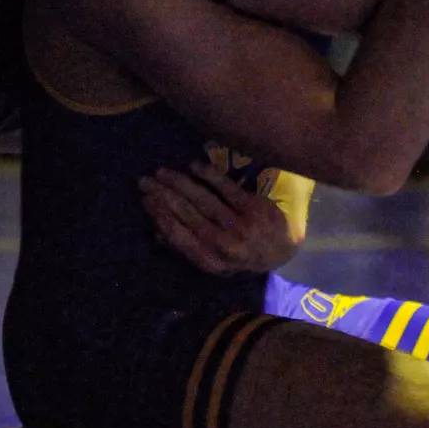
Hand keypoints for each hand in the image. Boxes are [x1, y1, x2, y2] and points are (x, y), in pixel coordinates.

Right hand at [139, 160, 299, 274]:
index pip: (178, 236)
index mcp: (210, 261)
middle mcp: (224, 245)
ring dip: (179, 182)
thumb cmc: (241, 253)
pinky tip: (192, 165)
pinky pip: (225, 187)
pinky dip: (207, 175)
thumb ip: (187, 247)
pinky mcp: (254, 208)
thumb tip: (156, 232)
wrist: (282, 249)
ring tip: (161, 172)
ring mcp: (240, 225)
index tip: (145, 200)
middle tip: (145, 181)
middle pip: (187, 214)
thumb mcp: (214, 260)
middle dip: (163, 195)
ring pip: (202, 199)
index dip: (160, 216)